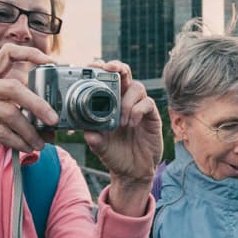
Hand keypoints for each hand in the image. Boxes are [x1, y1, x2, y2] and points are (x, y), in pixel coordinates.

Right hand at [0, 43, 59, 166]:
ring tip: (38, 143)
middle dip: (38, 104)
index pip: (6, 54)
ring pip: (9, 113)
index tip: (50, 62)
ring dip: (29, 131)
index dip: (30, 54)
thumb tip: (48, 129)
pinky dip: (15, 142)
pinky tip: (23, 148)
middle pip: (13, 87)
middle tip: (53, 119)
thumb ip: (15, 117)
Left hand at [82, 60, 162, 185]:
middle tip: (111, 69)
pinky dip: (138, 110)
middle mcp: (124, 101)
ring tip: (122, 122)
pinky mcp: (151, 116)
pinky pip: (148, 103)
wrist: (132, 172)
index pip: (106, 80)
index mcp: (109, 104)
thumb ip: (93, 138)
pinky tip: (132, 123)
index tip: (91, 66)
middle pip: (124, 74)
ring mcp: (139, 107)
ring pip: (137, 87)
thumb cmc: (114, 154)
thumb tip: (85, 131)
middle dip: (118, 67)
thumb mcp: (99, 146)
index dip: (100, 70)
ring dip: (127, 101)